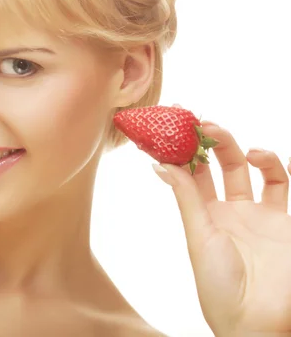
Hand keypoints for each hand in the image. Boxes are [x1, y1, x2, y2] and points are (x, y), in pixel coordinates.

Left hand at [152, 122, 290, 336]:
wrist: (257, 319)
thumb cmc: (218, 284)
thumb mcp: (198, 236)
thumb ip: (186, 197)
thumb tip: (159, 163)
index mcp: (202, 214)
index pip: (190, 173)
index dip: (182, 150)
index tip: (171, 125)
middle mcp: (228, 210)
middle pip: (219, 165)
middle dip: (211, 142)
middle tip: (201, 122)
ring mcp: (256, 213)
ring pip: (249, 170)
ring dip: (240, 149)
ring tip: (234, 143)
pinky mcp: (283, 220)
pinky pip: (281, 185)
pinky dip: (278, 165)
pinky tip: (267, 154)